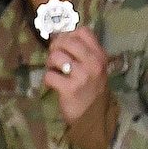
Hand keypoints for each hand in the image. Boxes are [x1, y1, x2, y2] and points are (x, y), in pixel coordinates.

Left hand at [42, 28, 116, 148]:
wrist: (94, 116)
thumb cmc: (91, 90)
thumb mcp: (94, 68)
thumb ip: (82, 52)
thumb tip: (58, 35)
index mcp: (99, 55)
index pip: (83, 32)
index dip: (68, 35)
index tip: (64, 45)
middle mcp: (93, 63)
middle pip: (66, 41)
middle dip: (55, 48)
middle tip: (55, 59)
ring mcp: (82, 76)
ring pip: (55, 57)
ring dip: (50, 64)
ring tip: (54, 71)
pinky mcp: (69, 89)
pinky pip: (49, 75)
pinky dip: (48, 79)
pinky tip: (53, 84)